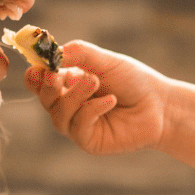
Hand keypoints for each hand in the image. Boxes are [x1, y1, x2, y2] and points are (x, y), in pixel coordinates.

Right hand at [25, 41, 173, 155]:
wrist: (160, 105)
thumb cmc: (133, 81)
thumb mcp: (104, 61)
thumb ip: (79, 53)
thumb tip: (53, 54)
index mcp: (69, 83)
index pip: (40, 81)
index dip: (34, 75)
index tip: (38, 67)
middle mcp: (70, 105)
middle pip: (44, 99)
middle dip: (48, 86)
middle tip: (55, 74)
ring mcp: (78, 125)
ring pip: (59, 114)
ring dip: (74, 97)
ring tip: (95, 83)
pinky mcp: (89, 141)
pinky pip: (78, 126)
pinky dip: (92, 111)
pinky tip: (111, 101)